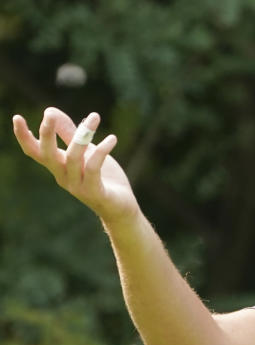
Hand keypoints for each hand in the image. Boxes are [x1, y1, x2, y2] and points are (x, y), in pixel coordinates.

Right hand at [12, 107, 139, 224]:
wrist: (122, 208)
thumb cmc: (104, 178)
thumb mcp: (86, 152)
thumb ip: (69, 133)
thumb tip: (50, 110)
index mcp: (58, 166)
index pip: (34, 152)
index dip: (24, 137)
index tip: (17, 117)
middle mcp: (63, 176)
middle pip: (47, 154)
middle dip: (46, 134)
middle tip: (49, 114)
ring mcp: (78, 186)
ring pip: (73, 158)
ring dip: (83, 135)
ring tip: (95, 116)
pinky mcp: (95, 192)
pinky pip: (93, 168)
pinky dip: (102, 151)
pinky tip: (112, 139)